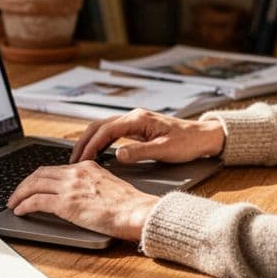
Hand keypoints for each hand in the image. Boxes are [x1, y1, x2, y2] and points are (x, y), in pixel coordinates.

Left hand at [7, 161, 159, 240]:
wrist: (137, 212)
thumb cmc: (129, 205)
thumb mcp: (108, 185)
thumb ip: (91, 184)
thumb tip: (80, 194)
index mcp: (86, 167)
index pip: (54, 168)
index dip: (38, 177)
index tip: (31, 185)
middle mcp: (76, 172)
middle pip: (39, 173)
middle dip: (24, 184)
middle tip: (16, 194)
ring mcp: (70, 187)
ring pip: (33, 185)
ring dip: (19, 194)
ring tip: (13, 203)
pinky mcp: (66, 204)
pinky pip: (36, 201)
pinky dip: (24, 205)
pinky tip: (20, 211)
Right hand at [70, 108, 225, 164]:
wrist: (203, 136)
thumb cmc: (188, 143)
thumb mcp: (164, 150)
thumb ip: (139, 152)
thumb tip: (117, 155)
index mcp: (138, 119)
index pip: (106, 130)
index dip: (91, 145)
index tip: (81, 160)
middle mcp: (133, 116)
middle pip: (99, 125)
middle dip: (84, 142)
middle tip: (72, 160)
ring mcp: (135, 121)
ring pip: (103, 127)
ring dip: (90, 141)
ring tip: (79, 158)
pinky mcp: (137, 127)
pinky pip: (112, 132)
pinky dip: (100, 141)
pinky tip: (96, 153)